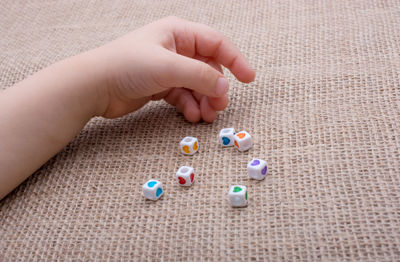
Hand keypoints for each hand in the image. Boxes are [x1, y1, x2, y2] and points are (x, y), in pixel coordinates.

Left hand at [93, 16, 254, 121]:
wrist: (94, 86)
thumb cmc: (126, 66)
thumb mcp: (169, 67)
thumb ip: (200, 76)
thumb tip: (224, 86)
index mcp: (178, 33)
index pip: (216, 44)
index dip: (235, 60)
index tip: (249, 79)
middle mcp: (175, 48)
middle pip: (207, 68)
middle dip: (215, 88)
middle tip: (219, 108)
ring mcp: (167, 68)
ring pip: (196, 85)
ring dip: (204, 101)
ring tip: (206, 117)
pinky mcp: (159, 86)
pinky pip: (183, 96)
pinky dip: (189, 106)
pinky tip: (191, 116)